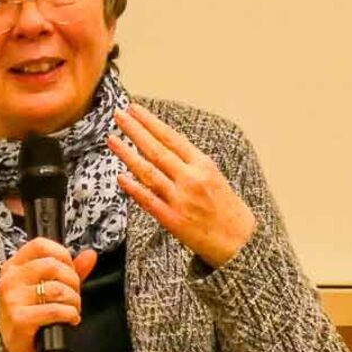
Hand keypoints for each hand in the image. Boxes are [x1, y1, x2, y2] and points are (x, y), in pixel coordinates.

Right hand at [0, 235, 98, 351]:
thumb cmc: (30, 315)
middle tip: (74, 295)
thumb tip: (90, 255)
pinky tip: (70, 320)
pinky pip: (56, 310)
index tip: (70, 269)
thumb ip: (69, 270)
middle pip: (52, 266)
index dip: (62, 254)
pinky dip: (70, 315)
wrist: (14, 350)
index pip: (40, 245)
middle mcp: (10, 279)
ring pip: (57, 289)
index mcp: (14, 266)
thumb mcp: (47, 288)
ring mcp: (12, 299)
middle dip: (73, 282)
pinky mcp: (19, 319)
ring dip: (73, 301)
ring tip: (72, 310)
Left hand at [110, 104, 257, 267]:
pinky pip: (148, 200)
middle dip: (135, 130)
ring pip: (148, 172)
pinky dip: (133, 187)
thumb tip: (165, 146)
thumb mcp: (215, 176)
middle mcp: (191, 179)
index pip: (171, 138)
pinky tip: (121, 176)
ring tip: (112, 140)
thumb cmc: (227, 208)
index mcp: (203, 165)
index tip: (135, 109)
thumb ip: (191, 163)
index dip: (151, 122)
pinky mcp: (172, 220)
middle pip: (157, 150)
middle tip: (119, 115)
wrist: (239, 241)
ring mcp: (180, 199)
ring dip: (127, 154)